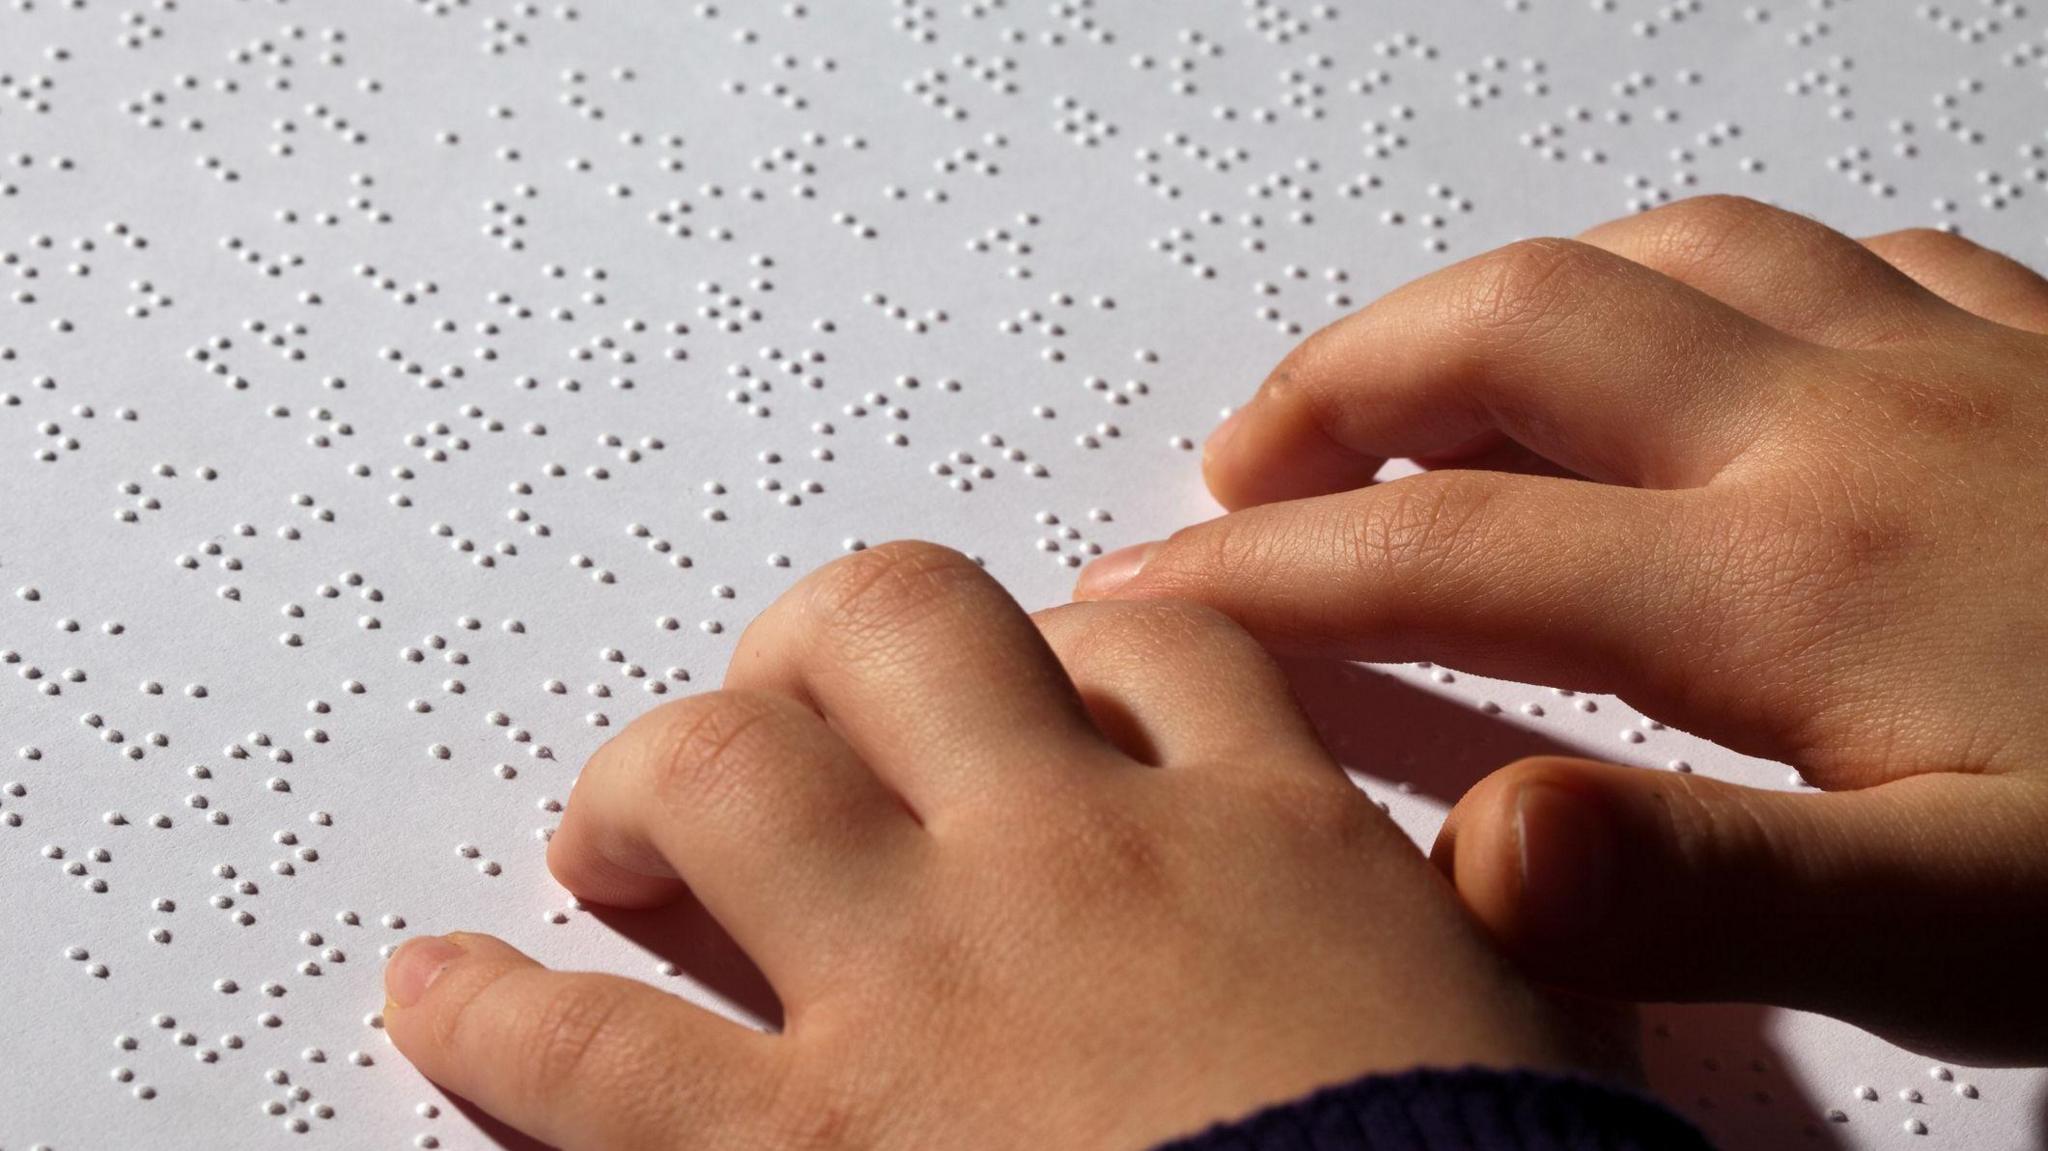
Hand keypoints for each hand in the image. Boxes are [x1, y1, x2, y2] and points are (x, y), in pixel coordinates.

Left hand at [382, 543, 1594, 1150]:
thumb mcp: (1541, 1043)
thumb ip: (1489, 933)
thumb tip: (1477, 891)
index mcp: (1268, 834)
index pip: (1153, 646)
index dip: (1080, 648)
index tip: (1045, 682)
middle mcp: (1073, 862)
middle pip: (907, 627)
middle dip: (834, 647)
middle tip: (802, 706)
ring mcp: (923, 994)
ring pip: (730, 773)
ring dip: (656, 779)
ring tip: (621, 824)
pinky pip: (599, 1057)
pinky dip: (497, 1015)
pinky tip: (434, 990)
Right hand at [1074, 195, 2047, 1064]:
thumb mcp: (1983, 932)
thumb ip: (1716, 890)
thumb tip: (1481, 855)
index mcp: (1791, 577)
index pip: (1443, 548)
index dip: (1264, 572)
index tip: (1143, 591)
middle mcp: (1844, 432)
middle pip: (1517, 336)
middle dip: (1340, 388)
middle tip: (1240, 460)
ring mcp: (1951, 372)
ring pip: (1666, 258)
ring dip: (1505, 306)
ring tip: (1423, 373)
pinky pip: (1846, 253)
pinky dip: (1716, 278)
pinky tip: (1714, 331)